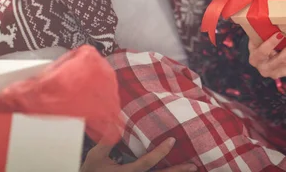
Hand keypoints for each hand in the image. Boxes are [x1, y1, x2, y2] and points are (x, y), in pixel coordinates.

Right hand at [80, 138, 196, 171]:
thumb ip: (107, 139)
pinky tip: (176, 171)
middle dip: (178, 171)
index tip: (172, 141)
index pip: (147, 163)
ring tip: (193, 169)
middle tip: (194, 165)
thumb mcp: (96, 156)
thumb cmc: (90, 171)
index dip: (160, 152)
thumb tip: (116, 119)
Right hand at [248, 32, 285, 78]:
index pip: (261, 52)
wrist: (264, 54)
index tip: (280, 34)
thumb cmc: (261, 42)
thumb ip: (261, 31)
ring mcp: (272, 73)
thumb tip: (268, 19)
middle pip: (275, 62)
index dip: (271, 43)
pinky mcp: (281, 73)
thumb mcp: (258, 37)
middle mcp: (262, 68)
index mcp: (254, 58)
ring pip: (285, 65)